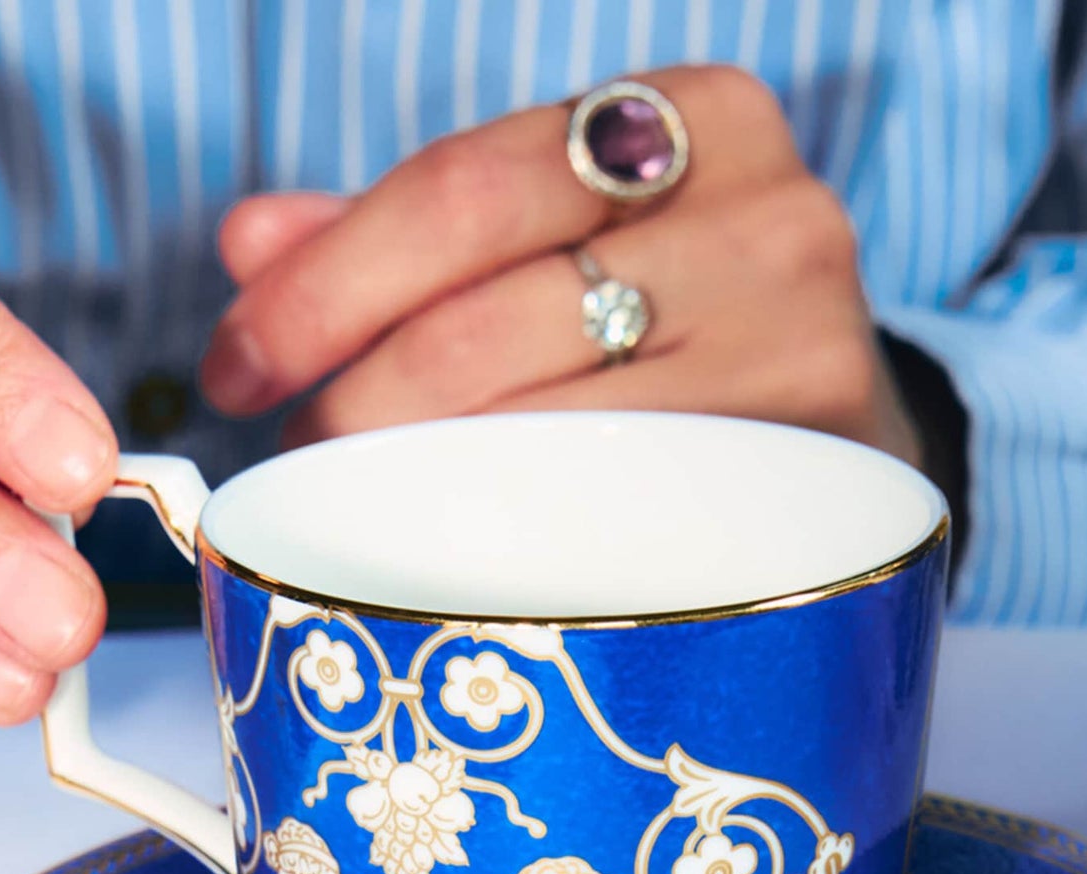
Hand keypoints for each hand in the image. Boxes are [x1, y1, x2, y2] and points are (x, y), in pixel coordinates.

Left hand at [200, 67, 919, 467]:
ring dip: (409, 479)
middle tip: (292, 454)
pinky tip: (450, 544)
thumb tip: (250, 241)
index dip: (321, 287)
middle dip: (350, 396)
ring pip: (533, 425)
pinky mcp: (807, 468)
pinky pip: (602, 512)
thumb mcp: (556, 245)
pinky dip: (502, 533)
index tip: (238, 362)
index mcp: (690, 117)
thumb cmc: (675, 332)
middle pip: (484, 311)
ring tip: (354, 503)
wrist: (849, 437)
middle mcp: (763, 212)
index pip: (458, 190)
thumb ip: (411, 237)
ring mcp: (796, 342)